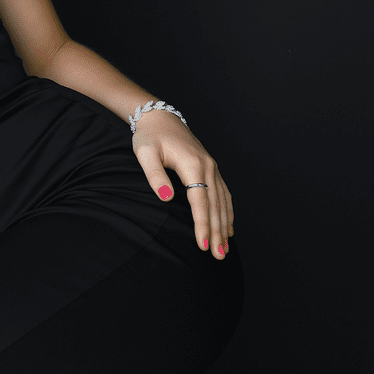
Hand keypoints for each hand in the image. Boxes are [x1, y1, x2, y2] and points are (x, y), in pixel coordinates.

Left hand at [131, 110, 234, 259]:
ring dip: (225, 226)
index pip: (200, 201)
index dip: (203, 224)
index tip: (203, 245)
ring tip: (225, 249)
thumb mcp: (144, 153)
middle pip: (215, 205)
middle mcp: (208, 166)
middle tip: (218, 256)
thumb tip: (167, 199)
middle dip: (217, 232)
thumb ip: (155, 176)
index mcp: (193, 164)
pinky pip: (224, 194)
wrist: (160, 118)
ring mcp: (212, 167)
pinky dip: (227, 213)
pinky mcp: (211, 169)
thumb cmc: (149, 136)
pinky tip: (228, 228)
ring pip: (223, 202)